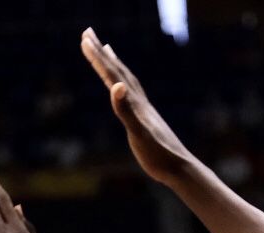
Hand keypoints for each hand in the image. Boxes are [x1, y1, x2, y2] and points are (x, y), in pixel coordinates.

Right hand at [81, 27, 198, 185]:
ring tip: (106, 49)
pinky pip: (132, 93)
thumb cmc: (157, 155)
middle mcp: (139, 101)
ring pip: (126, 79)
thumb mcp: (138, 134)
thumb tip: (116, 86)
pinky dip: (123, 83)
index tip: (84, 38)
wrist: (179, 167)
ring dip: (114, 63)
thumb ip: (126, 111)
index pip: (112, 74)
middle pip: (118, 70)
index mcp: (134, 103)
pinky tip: (122, 86)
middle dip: (101, 52)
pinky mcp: (146, 118)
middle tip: (87, 33)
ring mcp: (143, 109)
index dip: (98, 57)